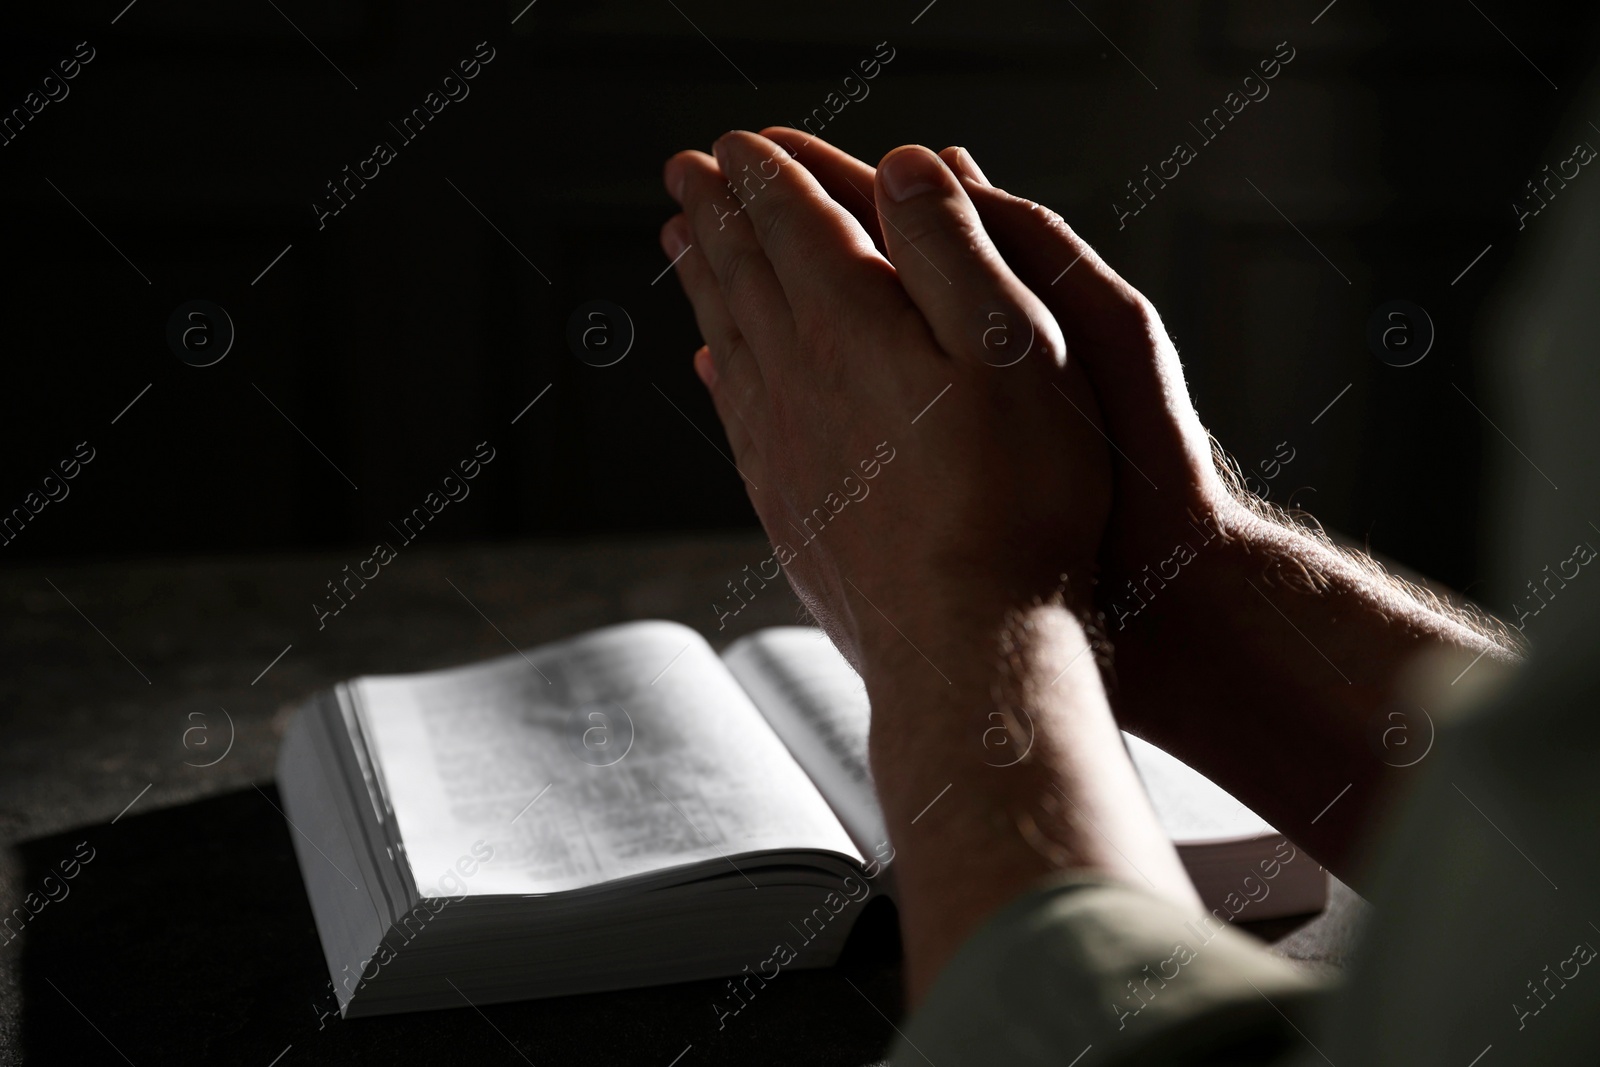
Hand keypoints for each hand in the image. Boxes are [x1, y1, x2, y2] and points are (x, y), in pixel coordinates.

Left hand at [661, 131, 1112, 671]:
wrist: (966, 644)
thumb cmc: (1015, 497)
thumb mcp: (1015, 346)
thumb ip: (951, 246)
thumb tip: (904, 162)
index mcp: (849, 323)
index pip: (791, 222)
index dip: (766, 173)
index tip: (737, 141)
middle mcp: (795, 376)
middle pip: (741, 272)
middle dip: (715, 213)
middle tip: (684, 173)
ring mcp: (781, 446)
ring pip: (726, 338)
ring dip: (702, 282)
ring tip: (681, 244)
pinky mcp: (786, 506)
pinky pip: (736, 414)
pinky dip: (719, 371)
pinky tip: (714, 366)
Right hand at [743, 132, 1518, 887]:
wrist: (1159, 586)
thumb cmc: (1141, 458)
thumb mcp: (1101, 327)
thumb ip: (1027, 243)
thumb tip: (935, 161)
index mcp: (1010, 291)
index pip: (901, 210)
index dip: (825, 180)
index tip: (749, 154)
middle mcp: (968, 340)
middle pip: (854, 262)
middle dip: (780, 227)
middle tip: (703, 190)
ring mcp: (940, 402)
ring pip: (833, 331)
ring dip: (766, 295)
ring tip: (702, 261)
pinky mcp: (922, 460)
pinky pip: (834, 399)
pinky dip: (782, 372)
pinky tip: (730, 364)